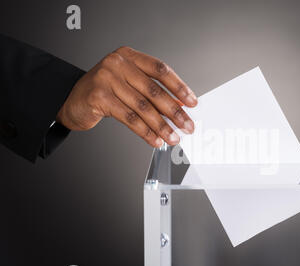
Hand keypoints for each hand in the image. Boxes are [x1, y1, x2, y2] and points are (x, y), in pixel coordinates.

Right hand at [56, 46, 197, 147]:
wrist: (72, 100)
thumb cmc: (104, 92)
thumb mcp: (129, 85)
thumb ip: (151, 92)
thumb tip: (179, 106)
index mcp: (129, 56)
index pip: (160, 70)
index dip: (179, 87)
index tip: (192, 102)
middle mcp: (118, 63)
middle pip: (154, 90)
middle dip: (174, 111)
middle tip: (187, 125)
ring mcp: (106, 78)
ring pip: (142, 107)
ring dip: (162, 125)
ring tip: (173, 137)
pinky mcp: (99, 96)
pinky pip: (129, 118)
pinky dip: (145, 131)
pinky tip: (155, 139)